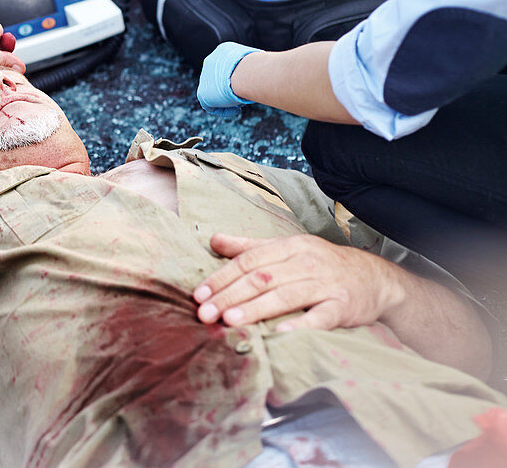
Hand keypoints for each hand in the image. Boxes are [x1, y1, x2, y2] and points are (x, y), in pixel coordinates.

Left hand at [193, 233, 401, 331]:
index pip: (248, 261)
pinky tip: (281, 334)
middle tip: (205, 313)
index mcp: (289, 246)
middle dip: (229, 296)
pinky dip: (302, 325)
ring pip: (285, 296)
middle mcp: (306, 262)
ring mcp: (326, 284)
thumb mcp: (287, 249)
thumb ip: (250, 247)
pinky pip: (321, 317)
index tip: (198, 294)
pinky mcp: (343, 306)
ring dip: (255, 309)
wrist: (375, 279)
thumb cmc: (322, 265)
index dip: (221, 277)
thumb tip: (214, 239)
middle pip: (261, 279)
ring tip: (230, 321)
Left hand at [197, 42, 258, 116]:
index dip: (237, 76)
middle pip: (219, 78)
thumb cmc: (260, 68)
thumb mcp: (262, 63)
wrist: (247, 73)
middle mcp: (211, 61)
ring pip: (214, 91)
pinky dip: (224, 109)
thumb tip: (268, 71)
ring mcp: (205, 77)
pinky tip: (236, 110)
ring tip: (241, 102)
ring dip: (227, 98)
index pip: (228, 65)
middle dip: (231, 87)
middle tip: (244, 94)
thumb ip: (259, 67)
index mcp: (224, 50)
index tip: (247, 84)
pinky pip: (210, 105)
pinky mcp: (202, 93)